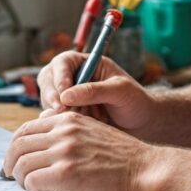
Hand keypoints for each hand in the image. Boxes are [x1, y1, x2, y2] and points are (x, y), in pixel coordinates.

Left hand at [2, 111, 158, 190]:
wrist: (145, 170)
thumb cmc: (123, 157)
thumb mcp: (93, 131)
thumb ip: (68, 132)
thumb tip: (41, 142)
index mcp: (68, 119)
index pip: (26, 129)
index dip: (15, 146)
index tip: (16, 159)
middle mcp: (62, 132)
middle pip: (17, 145)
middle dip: (10, 163)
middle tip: (12, 175)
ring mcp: (63, 152)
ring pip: (20, 165)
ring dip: (20, 179)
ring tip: (29, 186)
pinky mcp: (64, 174)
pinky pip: (31, 182)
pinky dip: (32, 190)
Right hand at [37, 51, 155, 131]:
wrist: (142, 124)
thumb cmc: (136, 101)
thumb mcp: (120, 91)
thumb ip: (94, 91)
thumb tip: (65, 96)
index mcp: (87, 63)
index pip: (63, 62)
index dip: (59, 76)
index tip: (63, 95)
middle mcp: (74, 77)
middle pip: (48, 79)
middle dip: (52, 95)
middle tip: (60, 111)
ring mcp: (70, 97)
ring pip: (49, 100)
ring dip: (59, 111)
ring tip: (83, 119)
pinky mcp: (69, 114)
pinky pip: (55, 118)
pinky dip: (62, 123)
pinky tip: (79, 128)